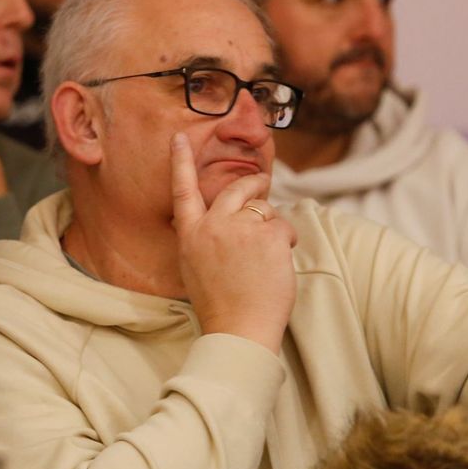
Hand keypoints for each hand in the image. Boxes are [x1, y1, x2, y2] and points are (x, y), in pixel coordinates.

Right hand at [169, 132, 296, 353]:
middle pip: (235, 189)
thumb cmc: (221, 305)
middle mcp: (212, 226)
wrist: (239, 331)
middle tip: (264, 184)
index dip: (180, 162)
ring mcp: (240, 229)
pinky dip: (288, 241)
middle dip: (253, 183)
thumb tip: (228, 216)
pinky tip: (281, 262)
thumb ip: (205, 238)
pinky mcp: (268, 236)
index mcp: (190, 235)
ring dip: (273, 225)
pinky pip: (283, 226)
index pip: (182, 191)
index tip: (179, 138)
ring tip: (271, 255)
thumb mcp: (196, 267)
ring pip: (264, 208)